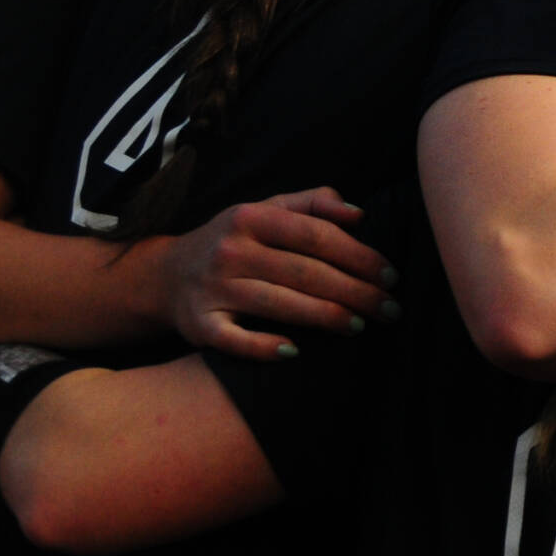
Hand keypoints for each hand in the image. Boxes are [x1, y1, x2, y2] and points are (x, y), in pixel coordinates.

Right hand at [155, 189, 395, 360]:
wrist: (165, 276)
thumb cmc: (235, 240)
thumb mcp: (267, 209)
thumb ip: (314, 204)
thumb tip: (359, 215)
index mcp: (253, 217)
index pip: (317, 236)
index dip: (360, 256)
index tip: (391, 275)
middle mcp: (231, 251)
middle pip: (305, 272)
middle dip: (355, 292)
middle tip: (390, 308)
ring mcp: (213, 289)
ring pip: (279, 304)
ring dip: (325, 316)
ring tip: (360, 325)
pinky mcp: (199, 325)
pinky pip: (235, 339)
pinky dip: (263, 347)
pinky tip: (294, 351)